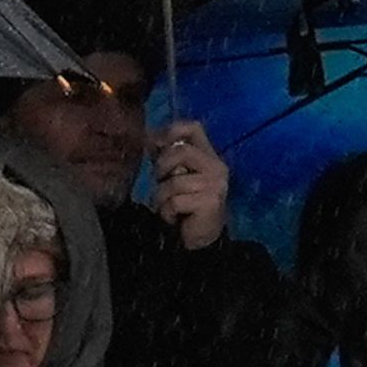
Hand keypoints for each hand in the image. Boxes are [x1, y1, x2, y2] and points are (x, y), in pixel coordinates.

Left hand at [151, 120, 231, 250]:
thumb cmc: (186, 204)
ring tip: (169, 206)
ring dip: (162, 196)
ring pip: (174, 181)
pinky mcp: (210, 202)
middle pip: (180, 152)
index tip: (156, 144)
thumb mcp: (176, 175)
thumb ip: (168, 157)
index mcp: (209, 156)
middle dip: (162, 167)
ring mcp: (216, 184)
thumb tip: (149, 139)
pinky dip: (167, 211)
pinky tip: (175, 217)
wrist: (200, 238)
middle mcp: (217, 167)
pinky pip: (176, 201)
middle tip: (162, 183)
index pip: (193, 127)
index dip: (171, 130)